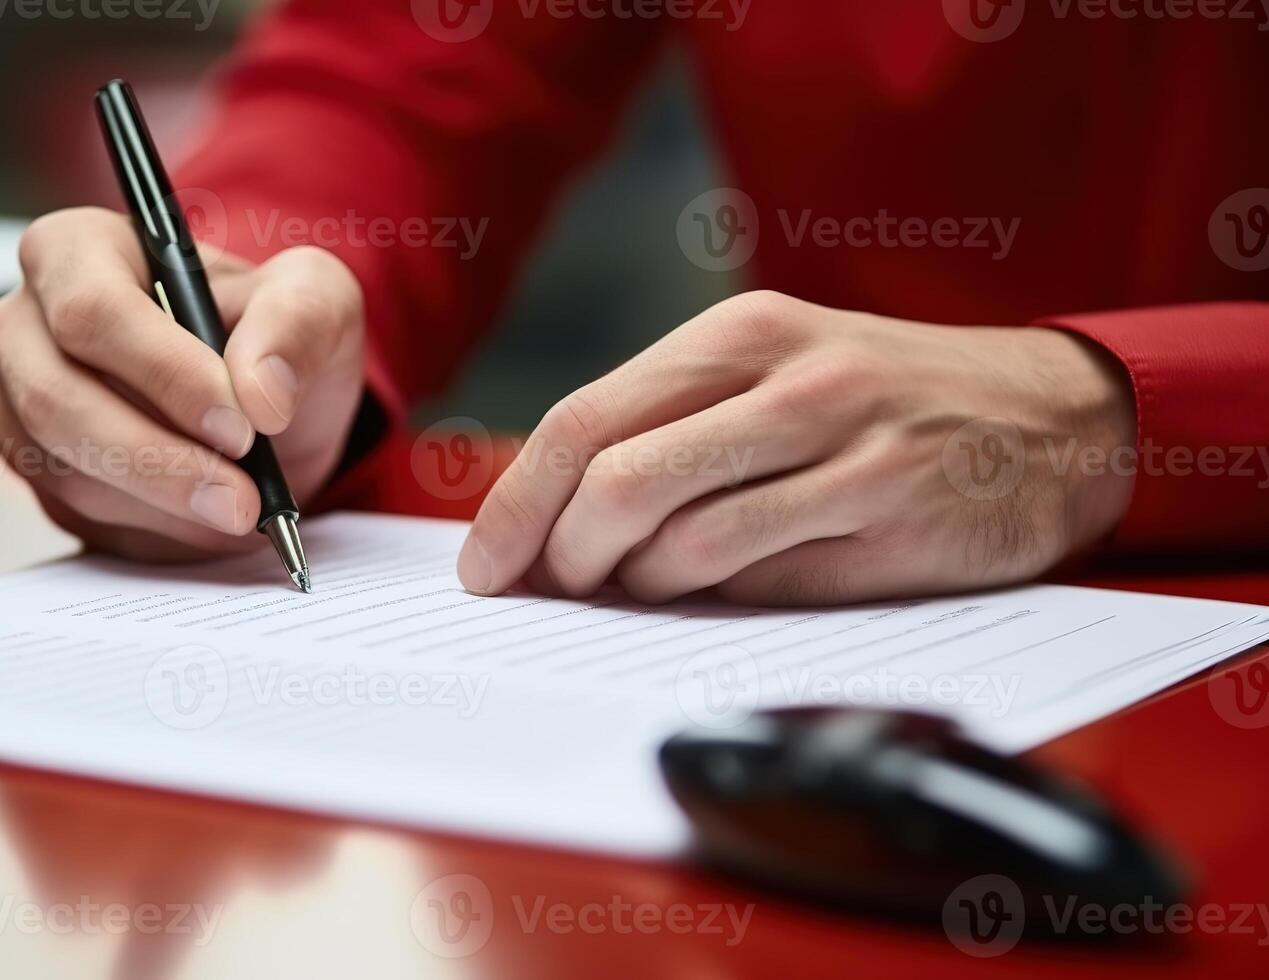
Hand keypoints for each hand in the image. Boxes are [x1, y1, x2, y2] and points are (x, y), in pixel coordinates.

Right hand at [0, 208, 363, 561]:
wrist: (258, 409)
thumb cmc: (270, 333)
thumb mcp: (314, 299)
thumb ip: (297, 322)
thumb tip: (261, 392)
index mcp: (79, 248)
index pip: (93, 310)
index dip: (164, 374)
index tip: (241, 426)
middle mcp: (27, 320)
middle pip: (58, 400)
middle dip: (159, 459)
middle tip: (242, 498)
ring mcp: (17, 398)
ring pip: (66, 466)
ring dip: (163, 501)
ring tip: (239, 507)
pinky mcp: (32, 466)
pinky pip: (75, 508)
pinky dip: (150, 523)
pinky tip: (204, 516)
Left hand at [457, 291, 1136, 604]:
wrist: (1054, 419)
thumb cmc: (882, 401)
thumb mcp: (775, 370)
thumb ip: (669, 428)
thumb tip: (551, 522)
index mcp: (741, 333)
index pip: (586, 419)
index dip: (516, 502)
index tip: (485, 566)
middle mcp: (791, 381)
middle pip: (619, 479)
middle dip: (562, 554)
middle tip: (556, 589)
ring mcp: (849, 451)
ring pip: (684, 541)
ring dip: (639, 586)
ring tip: (646, 587)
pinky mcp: (893, 521)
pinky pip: (762, 582)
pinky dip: (716, 602)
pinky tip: (720, 594)